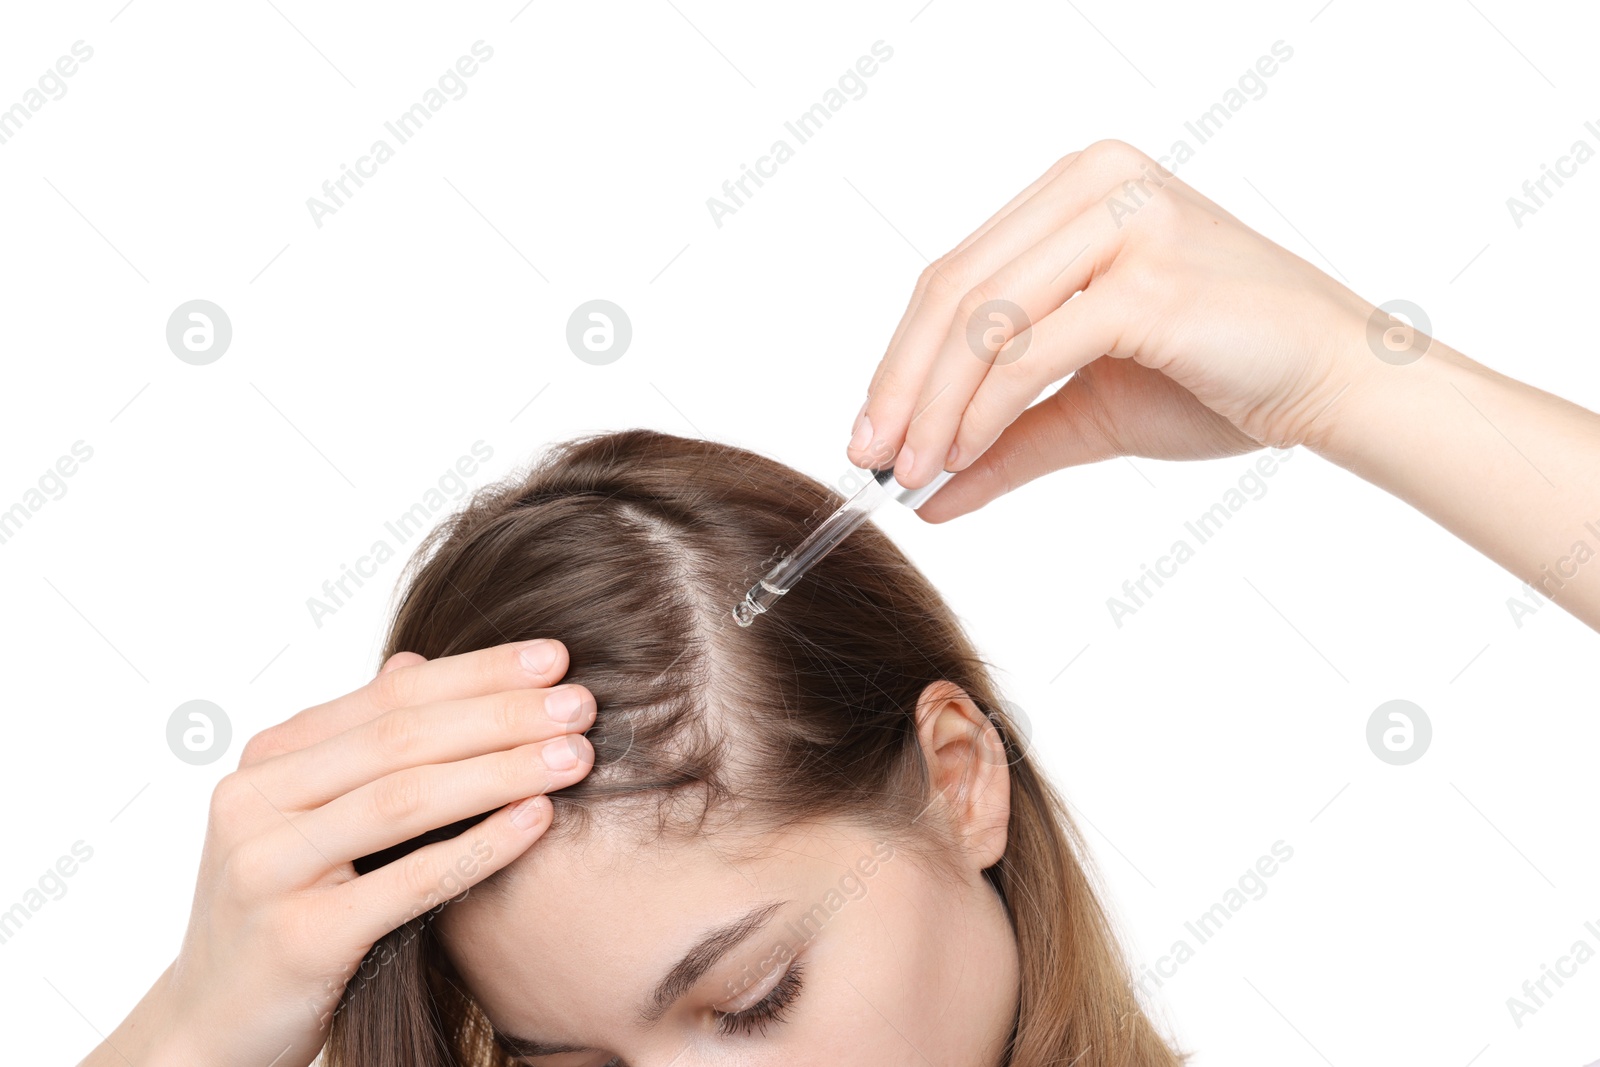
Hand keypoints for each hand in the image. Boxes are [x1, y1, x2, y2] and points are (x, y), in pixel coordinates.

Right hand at [84, 640, 595, 1066]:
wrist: (214, 1028)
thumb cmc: (284, 912)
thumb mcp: (310, 818)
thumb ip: (358, 744)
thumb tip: (415, 660)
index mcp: (266, 762)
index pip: (389, 697)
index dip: (477, 672)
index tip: (555, 659)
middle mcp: (254, 803)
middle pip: (401, 740)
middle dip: (501, 715)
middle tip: (582, 703)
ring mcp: (268, 870)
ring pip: (404, 800)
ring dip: (502, 770)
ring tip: (575, 755)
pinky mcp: (298, 939)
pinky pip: (408, 883)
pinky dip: (481, 846)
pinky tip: (539, 819)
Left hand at [846, 138, 1378, 520]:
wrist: (1339, 385)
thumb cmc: (1225, 378)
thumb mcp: (1090, 409)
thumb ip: (1006, 441)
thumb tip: (926, 496)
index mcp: (1078, 189)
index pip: (957, 272)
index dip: (900, 356)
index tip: (870, 432)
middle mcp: (1096, 184)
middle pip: (953, 288)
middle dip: (901, 385)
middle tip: (870, 459)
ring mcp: (1125, 221)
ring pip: (982, 318)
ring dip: (933, 406)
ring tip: (911, 471)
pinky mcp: (1149, 277)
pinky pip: (1031, 349)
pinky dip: (981, 411)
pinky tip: (960, 456)